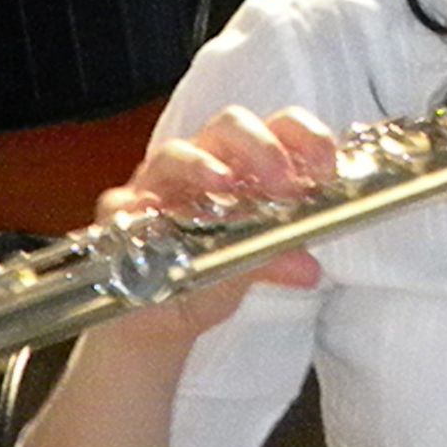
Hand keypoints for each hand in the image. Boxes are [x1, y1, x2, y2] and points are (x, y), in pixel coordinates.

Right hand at [92, 107, 330, 347]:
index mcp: (246, 164)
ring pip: (174, 154)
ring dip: (200, 166)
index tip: (325, 166)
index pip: (279, 127)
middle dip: (259, 146)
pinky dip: (138, 207)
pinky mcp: (121, 214)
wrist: (161, 319)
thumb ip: (279, 259)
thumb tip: (308, 269)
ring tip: (222, 184)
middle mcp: (203, 164)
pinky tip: (152, 219)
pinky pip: (122, 202)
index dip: (305, 137)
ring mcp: (159, 184)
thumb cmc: (211, 271)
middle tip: (281, 182)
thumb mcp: (252, 267)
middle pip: (229, 126)